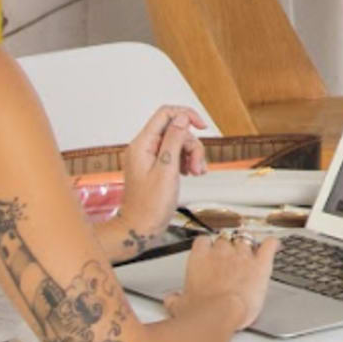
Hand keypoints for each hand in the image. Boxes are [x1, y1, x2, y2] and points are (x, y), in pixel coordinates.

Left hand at [113, 105, 211, 242]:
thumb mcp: (167, 170)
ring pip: (177, 143)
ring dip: (191, 155)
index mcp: (142, 145)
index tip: (202, 126)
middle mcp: (143, 147)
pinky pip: (174, 154)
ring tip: (196, 173)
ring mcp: (148, 156)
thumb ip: (174, 141)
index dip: (186, 116)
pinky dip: (186, 162)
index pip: (165, 114)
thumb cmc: (150, 205)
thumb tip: (182, 118)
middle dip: (191, 145)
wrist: (140, 227)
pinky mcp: (154, 165)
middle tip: (197, 167)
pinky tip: (191, 173)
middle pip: (175, 131)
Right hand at [180, 229, 276, 328]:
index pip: (202, 241)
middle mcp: (221, 252)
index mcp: (200, 258)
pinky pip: (269, 245)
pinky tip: (273, 245)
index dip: (206, 246)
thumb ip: (175, 299)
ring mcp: (242, 256)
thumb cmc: (200, 311)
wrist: (220, 315)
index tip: (208, 251)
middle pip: (225, 240)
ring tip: (248, 253)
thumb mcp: (179, 306)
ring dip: (246, 245)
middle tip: (228, 259)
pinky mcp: (260, 264)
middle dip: (226, 248)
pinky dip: (271, 244)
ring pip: (245, 240)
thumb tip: (170, 299)